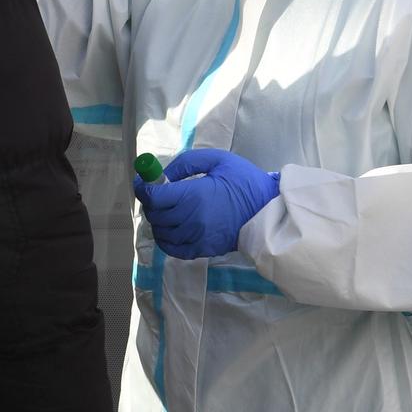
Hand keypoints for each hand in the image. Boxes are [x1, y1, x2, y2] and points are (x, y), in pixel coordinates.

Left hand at [132, 148, 279, 259]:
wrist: (269, 212)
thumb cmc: (245, 182)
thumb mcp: (218, 160)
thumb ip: (187, 163)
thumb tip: (163, 174)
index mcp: (193, 196)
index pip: (152, 196)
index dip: (142, 187)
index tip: (143, 181)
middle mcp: (190, 220)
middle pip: (154, 214)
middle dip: (151, 202)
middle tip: (159, 193)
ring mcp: (195, 238)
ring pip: (161, 232)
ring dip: (158, 220)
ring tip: (168, 210)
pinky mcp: (202, 251)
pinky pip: (172, 249)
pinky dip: (166, 239)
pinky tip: (172, 228)